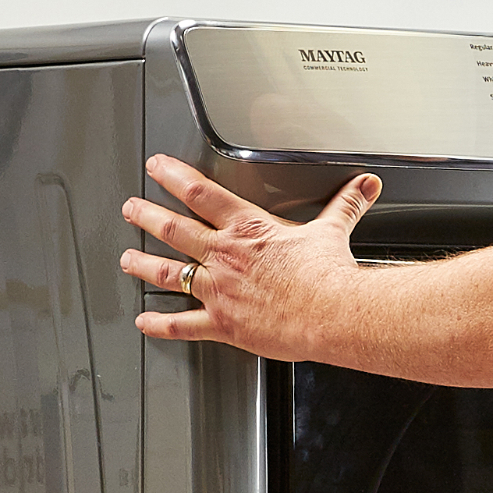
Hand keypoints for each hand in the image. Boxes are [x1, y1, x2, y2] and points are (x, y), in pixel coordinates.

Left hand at [118, 154, 381, 360]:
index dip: (173, 176)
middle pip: (173, 229)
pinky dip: (161, 325)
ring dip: (144, 265)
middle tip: (131, 208)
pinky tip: (144, 322)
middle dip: (146, 216)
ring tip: (128, 259)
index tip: (157, 167)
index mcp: (249, 229)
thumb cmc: (329, 275)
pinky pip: (183, 325)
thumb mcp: (334, 230)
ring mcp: (220, 290)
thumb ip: (346, 205)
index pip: (201, 193)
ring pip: (169, 273)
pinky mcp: (223, 323)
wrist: (331, 312)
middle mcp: (225, 256)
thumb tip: (365, 184)